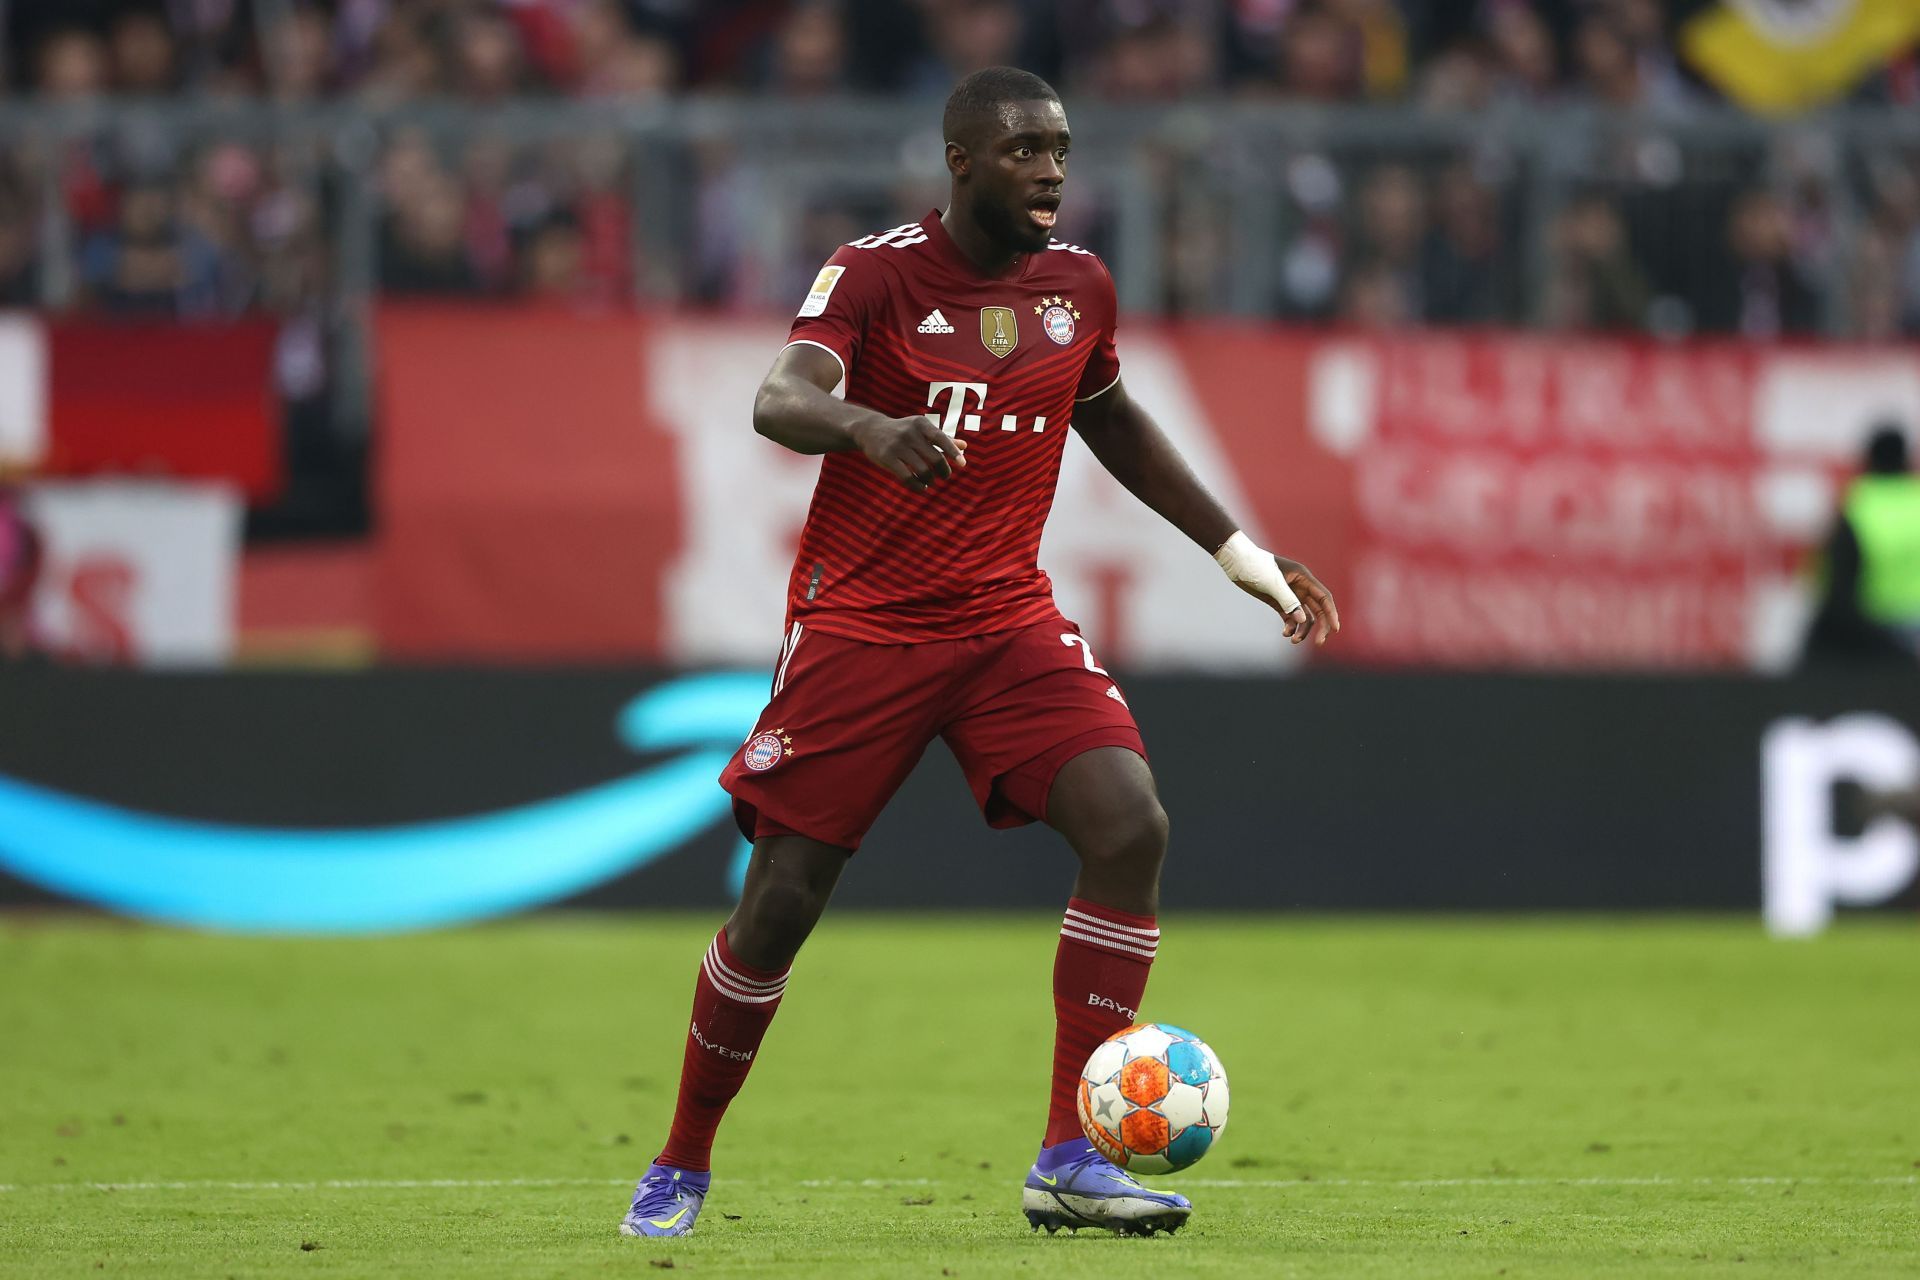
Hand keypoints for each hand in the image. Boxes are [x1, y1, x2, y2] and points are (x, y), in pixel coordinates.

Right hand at [851, 414, 967, 492]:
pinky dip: (917, 486)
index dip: (953, 452)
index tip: (962, 464)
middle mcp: (909, 432)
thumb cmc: (902, 431)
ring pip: (922, 470)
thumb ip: (942, 438)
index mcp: (920, 423)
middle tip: (945, 476)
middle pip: (935, 458)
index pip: (941, 438)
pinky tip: (921, 487)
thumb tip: (965, 446)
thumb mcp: (921, 430)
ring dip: (930, 480)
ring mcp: (897, 445)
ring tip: (930, 481)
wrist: (869, 430)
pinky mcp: (886, 458)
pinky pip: (907, 478)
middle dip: (943, 470)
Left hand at [1236, 555, 1339, 646]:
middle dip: (1321, 627)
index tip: (1335, 629)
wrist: (1237, 562)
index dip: (1332, 613)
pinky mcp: (1278, 602)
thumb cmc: (1256, 567)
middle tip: (1320, 643)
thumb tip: (1303, 620)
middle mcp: (1300, 587)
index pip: (1324, 598)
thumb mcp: (1273, 584)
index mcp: (1303, 578)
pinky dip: (1290, 627)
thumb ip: (1289, 601)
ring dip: (1302, 630)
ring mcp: (1290, 595)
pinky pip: (1290, 618)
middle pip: (1318, 610)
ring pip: (1304, 617)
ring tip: (1293, 640)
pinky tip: (1285, 633)